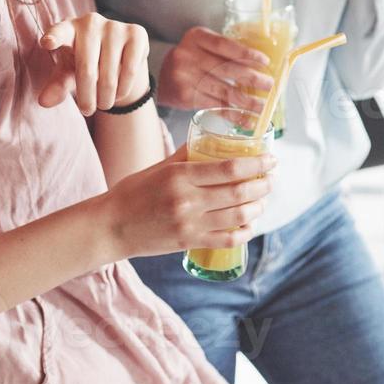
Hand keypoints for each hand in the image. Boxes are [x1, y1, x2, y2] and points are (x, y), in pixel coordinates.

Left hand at [38, 13, 149, 115]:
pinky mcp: (136, 33)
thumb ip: (57, 85)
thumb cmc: (84, 62)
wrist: (118, 54)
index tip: (47, 43)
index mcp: (68, 28)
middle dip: (87, 97)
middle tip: (87, 111)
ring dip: (106, 97)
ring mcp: (115, 26)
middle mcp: (90, 22)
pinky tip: (118, 93)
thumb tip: (44, 102)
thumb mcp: (68, 73)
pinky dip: (123, 88)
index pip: (59, 32)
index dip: (54, 37)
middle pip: (86, 69)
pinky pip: (129, 70)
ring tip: (103, 104)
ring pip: (109, 74)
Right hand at [101, 145, 275, 257]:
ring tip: (263, 199)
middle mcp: (188, 200)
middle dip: (262, 185)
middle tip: (272, 178)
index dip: (256, 164)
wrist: (111, 226)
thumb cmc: (133, 192)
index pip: (229, 168)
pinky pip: (226, 239)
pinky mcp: (189, 242)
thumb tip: (211, 141)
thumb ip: (186, 156)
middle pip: (238, 192)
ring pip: (237, 216)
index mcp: (180, 176)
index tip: (271, 160)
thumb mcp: (159, 167)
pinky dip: (244, 232)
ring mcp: (189, 224)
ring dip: (257, 207)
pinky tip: (249, 224)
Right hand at [158, 27, 273, 112]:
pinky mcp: (185, 96)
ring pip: (223, 90)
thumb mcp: (202, 47)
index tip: (265, 61)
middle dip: (252, 78)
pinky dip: (232, 113)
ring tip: (262, 106)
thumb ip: (224, 52)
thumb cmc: (190, 60)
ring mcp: (185, 77)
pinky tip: (245, 118)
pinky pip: (215, 106)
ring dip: (246, 101)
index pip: (225, 45)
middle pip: (227, 68)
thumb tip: (260, 65)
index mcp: (196, 37)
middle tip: (269, 85)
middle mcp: (188, 55)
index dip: (246, 54)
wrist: (159, 78)